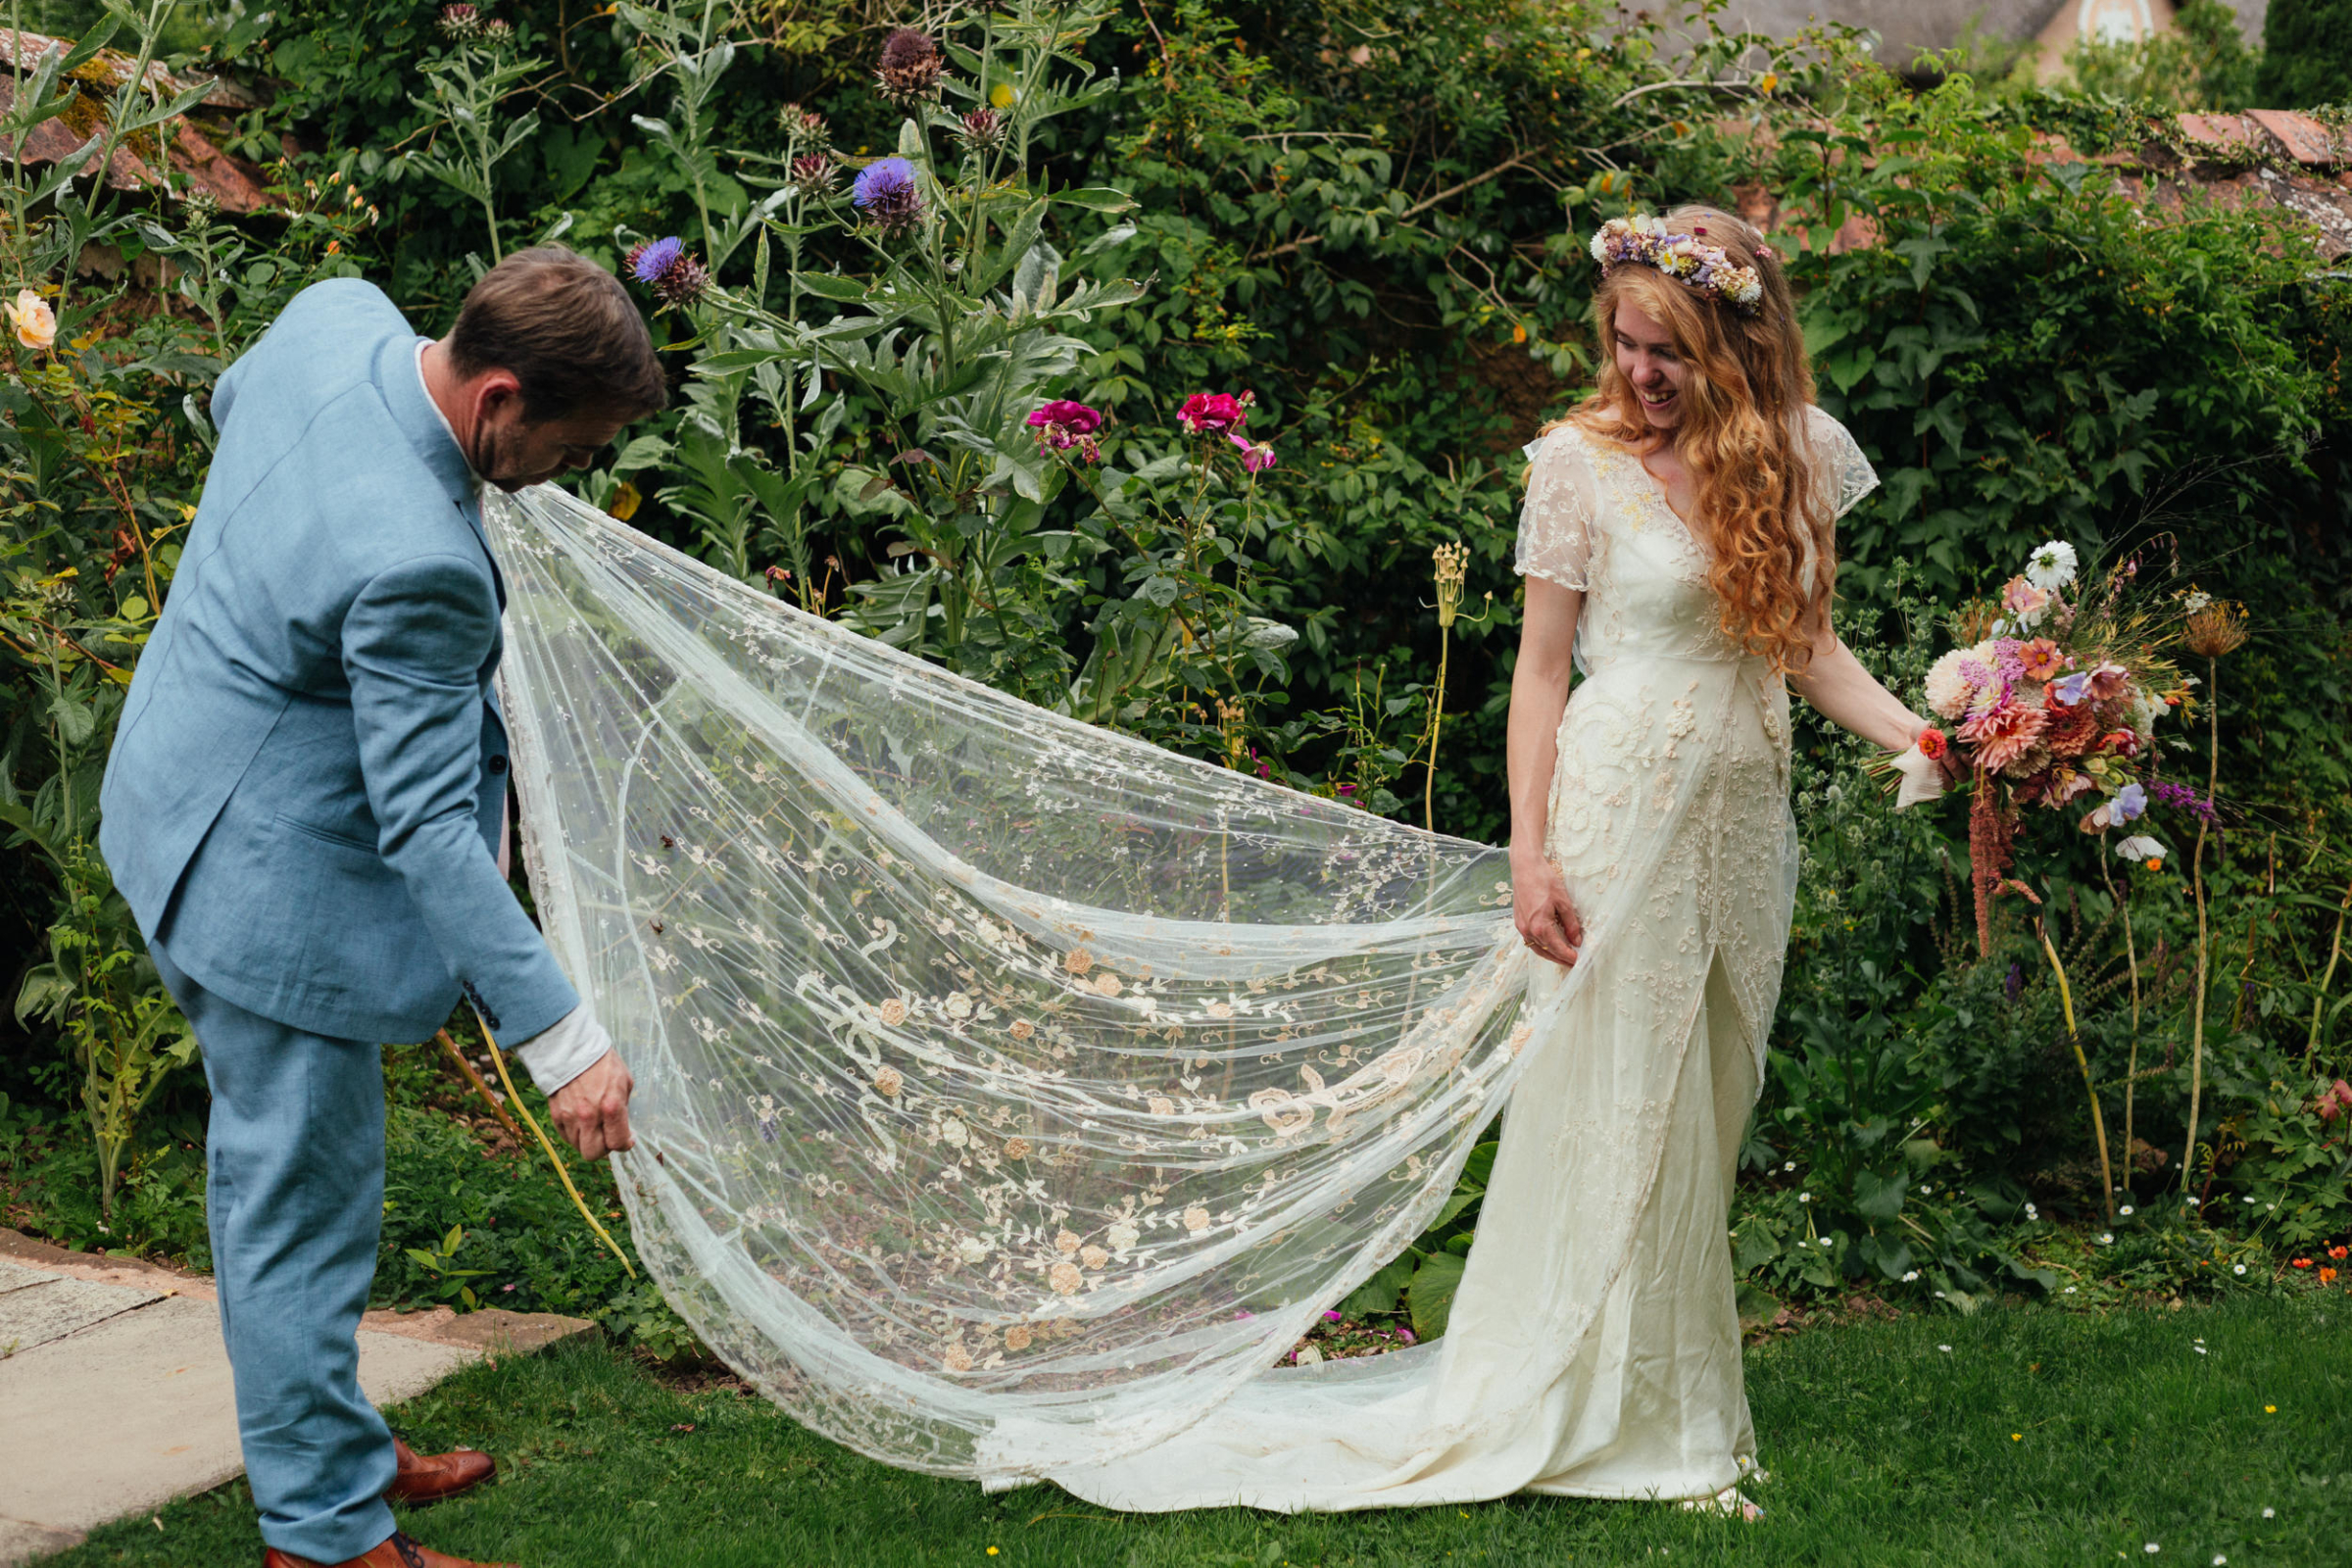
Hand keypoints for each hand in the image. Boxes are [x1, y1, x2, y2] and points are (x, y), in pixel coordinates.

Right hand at [548, 1047, 634, 1159]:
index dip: (626, 1144)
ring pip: (578, 1146)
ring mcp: (570, 1117)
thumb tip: (623, 1126)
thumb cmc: (602, 1062)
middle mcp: (589, 1117)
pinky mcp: (556, 1115)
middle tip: (608, 1136)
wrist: (571, 1049)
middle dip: (604, 1149)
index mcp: (611, 1107)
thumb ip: (623, 1107)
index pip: (618, 1143)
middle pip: (593, 1154)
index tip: (628, 1138)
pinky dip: (575, 1134)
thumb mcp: (624, 1081)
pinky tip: (581, 1121)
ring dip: (588, 1140)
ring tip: (594, 1126)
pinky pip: (565, 1136)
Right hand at [1511, 852, 1583, 967]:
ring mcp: (1521, 926)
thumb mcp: (1563, 902)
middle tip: (1573, 963)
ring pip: (1536, 948)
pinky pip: (1530, 939)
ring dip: (1550, 954)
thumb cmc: (1544, 880)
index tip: (1579, 960)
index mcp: (1539, 926)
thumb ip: (1571, 924)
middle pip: (1546, 952)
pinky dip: (1541, 945)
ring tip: (1563, 956)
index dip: (1568, 956)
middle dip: (1560, 959)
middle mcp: (1527, 930)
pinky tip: (1550, 943)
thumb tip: (1577, 941)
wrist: (1525, 867)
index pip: (1557, 948)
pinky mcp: (1518, 921)